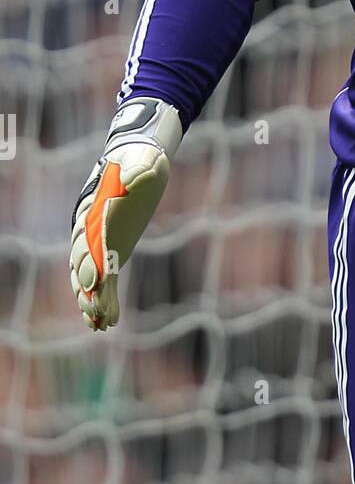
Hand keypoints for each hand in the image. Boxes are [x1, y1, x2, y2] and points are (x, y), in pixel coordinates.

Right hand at [70, 98, 181, 330]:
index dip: (90, 259)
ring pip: (87, 276)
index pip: (87, 236)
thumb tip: (136, 178)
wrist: (137, 161)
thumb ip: (137, 172)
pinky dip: (104, 301)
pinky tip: (108, 323)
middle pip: (82, 261)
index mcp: (95, 207)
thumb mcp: (142, 161)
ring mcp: (98, 242)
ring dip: (91, 299)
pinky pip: (104, 280)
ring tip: (97, 323)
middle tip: (93, 307)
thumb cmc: (139, 160)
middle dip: (87, 286)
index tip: (94, 278)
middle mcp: (90, 228)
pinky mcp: (112, 252)